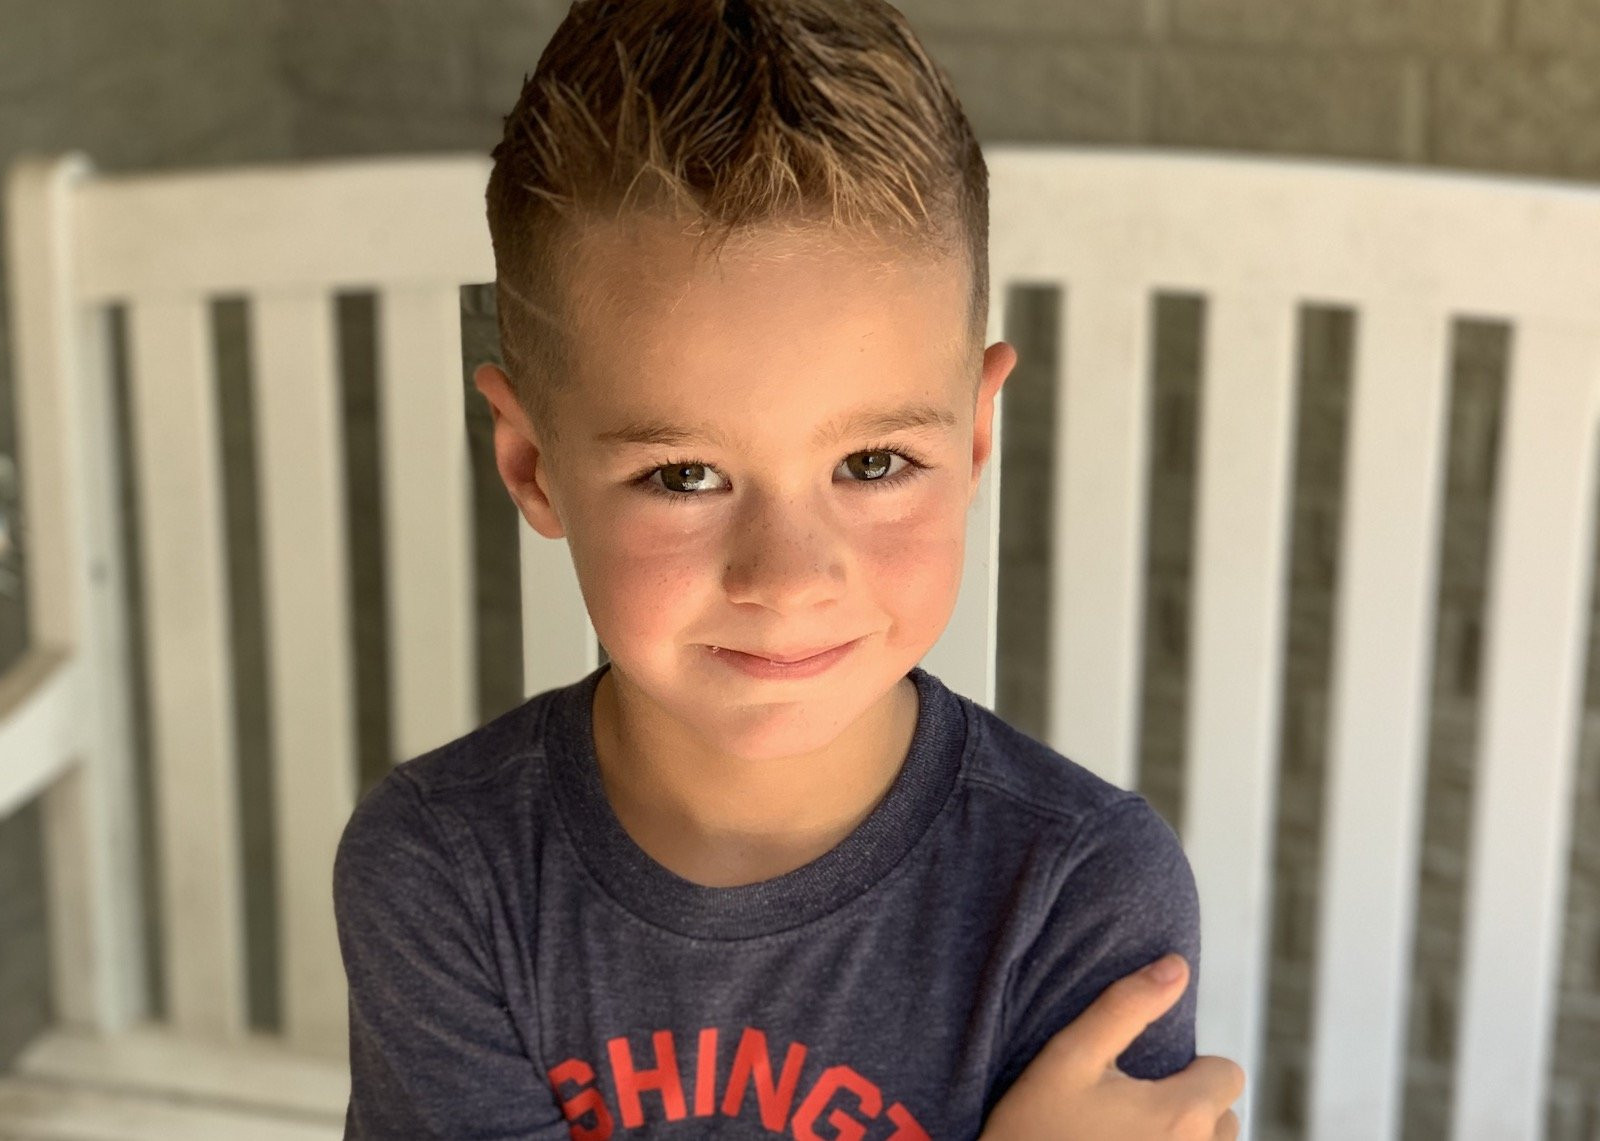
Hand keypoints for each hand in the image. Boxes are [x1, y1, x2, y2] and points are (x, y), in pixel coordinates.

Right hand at [979, 954, 1243, 1139]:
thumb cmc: (1034, 1131)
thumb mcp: (1068, 1057)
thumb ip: (1124, 1007)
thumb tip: (1175, 967)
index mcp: (1182, 1114)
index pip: (1227, 1073)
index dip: (1191, 1068)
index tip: (1147, 1077)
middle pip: (1225, 1116)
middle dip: (1192, 1106)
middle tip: (1133, 1108)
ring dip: (1186, 1139)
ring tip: (1130, 1136)